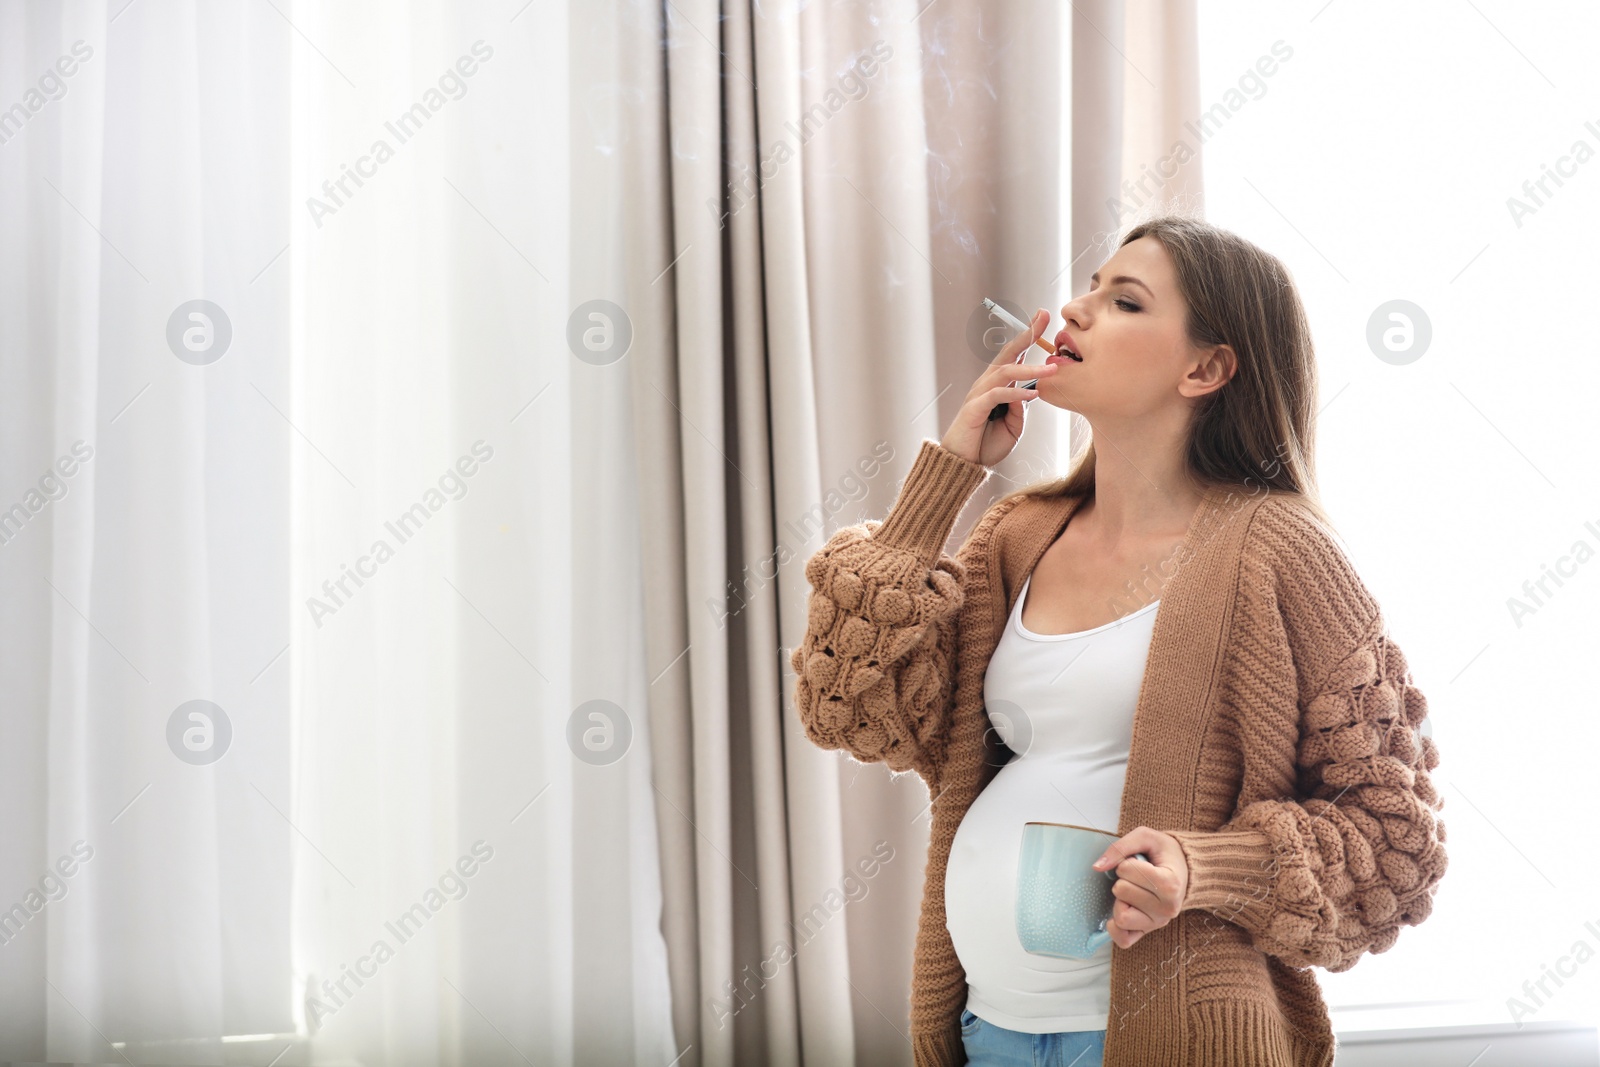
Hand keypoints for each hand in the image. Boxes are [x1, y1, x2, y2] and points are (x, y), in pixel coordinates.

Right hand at [939, 308, 1057, 468]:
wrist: (964, 465)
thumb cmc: (986, 445)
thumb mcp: (1013, 426)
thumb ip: (1020, 408)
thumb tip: (1029, 392)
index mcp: (997, 385)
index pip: (1015, 356)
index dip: (1028, 336)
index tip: (1044, 318)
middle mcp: (987, 384)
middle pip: (1008, 353)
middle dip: (1027, 334)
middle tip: (1043, 317)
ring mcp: (979, 394)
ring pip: (1005, 372)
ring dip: (1030, 369)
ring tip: (1051, 368)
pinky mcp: (975, 408)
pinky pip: (997, 394)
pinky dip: (1016, 393)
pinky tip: (1033, 393)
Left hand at [1091, 826, 1189, 949]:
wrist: (1184, 870)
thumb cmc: (1164, 853)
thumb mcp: (1146, 837)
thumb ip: (1121, 847)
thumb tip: (1097, 867)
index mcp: (1170, 884)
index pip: (1126, 870)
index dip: (1126, 862)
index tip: (1141, 862)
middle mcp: (1167, 908)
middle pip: (1121, 891)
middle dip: (1123, 879)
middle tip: (1138, 877)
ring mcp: (1158, 923)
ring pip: (1121, 916)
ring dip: (1120, 899)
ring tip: (1134, 891)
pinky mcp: (1148, 932)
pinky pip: (1123, 940)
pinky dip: (1116, 927)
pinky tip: (1123, 909)